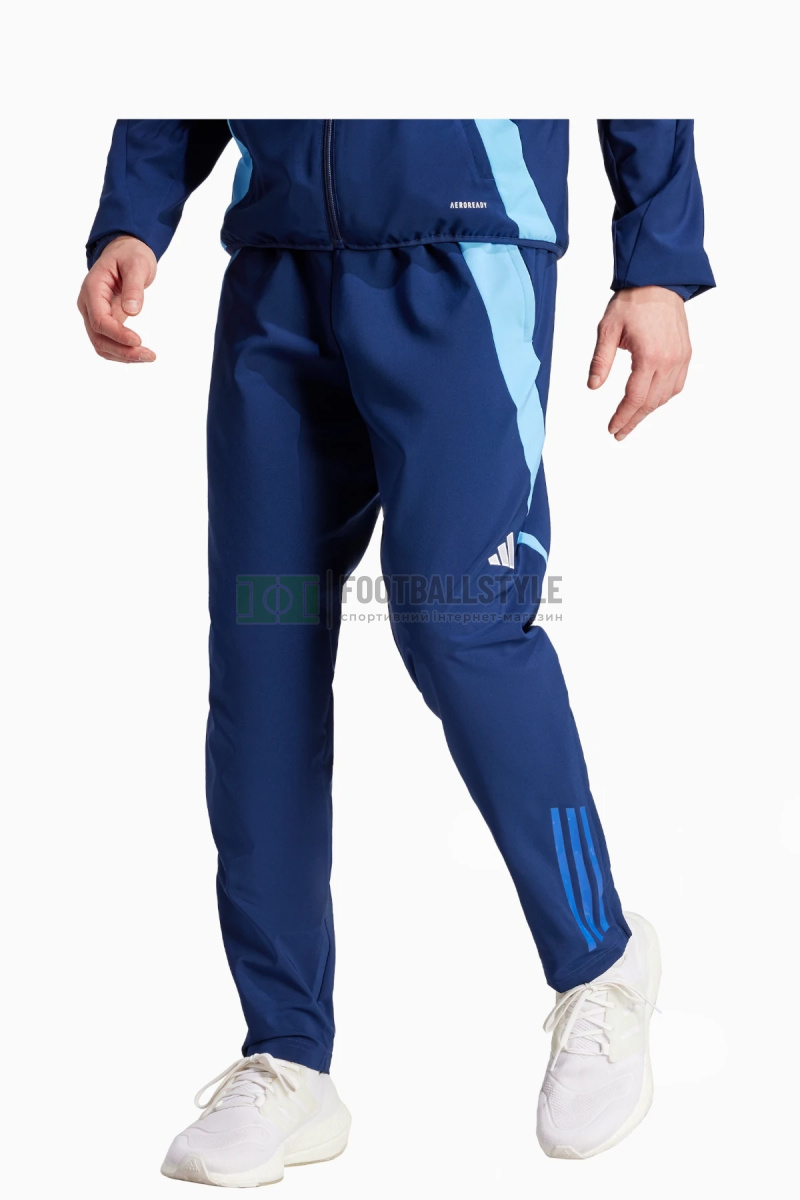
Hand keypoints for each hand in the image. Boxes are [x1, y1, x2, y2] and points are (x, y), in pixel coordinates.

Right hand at [77, 236, 157, 362]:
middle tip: (150, 355)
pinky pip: (107, 343)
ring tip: (149, 356)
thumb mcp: (136, 264)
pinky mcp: (103, 322)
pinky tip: (139, 354)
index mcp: (92, 288)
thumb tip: (132, 311)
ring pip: (101, 345)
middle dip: (122, 350)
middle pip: (98, 337)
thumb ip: (133, 286)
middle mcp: (88, 304)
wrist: (125, 252)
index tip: (139, 341)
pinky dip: (122, 352)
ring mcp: (93, 314)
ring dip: (123, 356)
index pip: (99, 319)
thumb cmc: (130, 255)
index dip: (117, 334)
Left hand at [587, 286, 691, 439]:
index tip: (612, 429)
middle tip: (619, 432)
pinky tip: (651, 401)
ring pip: (665, 396)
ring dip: (648, 410)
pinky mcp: (685, 353)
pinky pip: (677, 385)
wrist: (659, 280)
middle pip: (650, 402)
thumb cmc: (632, 302)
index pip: (635, 397)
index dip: (622, 416)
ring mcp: (680, 358)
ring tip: (631, 419)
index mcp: (649, 356)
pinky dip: (663, 397)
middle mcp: (669, 360)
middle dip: (634, 420)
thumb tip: (593, 386)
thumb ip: (601, 360)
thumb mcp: (608, 329)